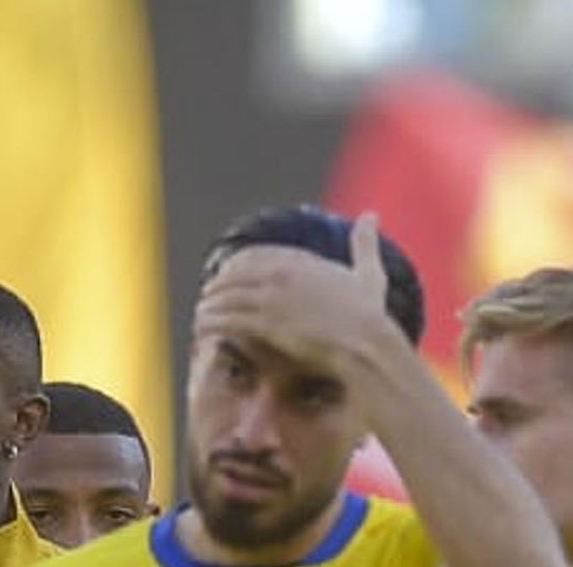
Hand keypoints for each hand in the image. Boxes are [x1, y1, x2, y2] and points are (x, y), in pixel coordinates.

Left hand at [194, 211, 404, 376]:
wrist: (368, 346)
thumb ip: (365, 244)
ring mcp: (271, 300)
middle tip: (208, 298)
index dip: (237, 269)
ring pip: (225, 297)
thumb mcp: (368, 276)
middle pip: (234, 277)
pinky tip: (202, 329)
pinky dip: (211, 323)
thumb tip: (371, 215)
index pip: (254, 258)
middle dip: (218, 288)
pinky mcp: (265, 324)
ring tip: (201, 315)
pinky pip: (227, 320)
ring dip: (209, 306)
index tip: (229, 278)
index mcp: (299, 262)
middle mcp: (280, 276)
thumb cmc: (371, 318)